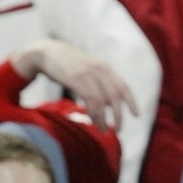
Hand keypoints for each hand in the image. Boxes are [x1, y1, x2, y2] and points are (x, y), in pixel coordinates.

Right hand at [11, 38, 137, 130]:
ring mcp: (87, 74)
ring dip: (103, 119)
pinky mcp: (75, 79)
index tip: (137, 115)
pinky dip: (93, 112)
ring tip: (103, 130)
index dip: (132, 102)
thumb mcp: (88, 69)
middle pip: (115, 97)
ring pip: (102, 101)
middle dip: (119, 116)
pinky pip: (89, 100)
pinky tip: (92, 119)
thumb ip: (100, 83)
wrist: (46, 52)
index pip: (124, 86)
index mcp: (105, 68)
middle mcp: (99, 70)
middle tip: (119, 130)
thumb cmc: (68, 65)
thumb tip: (109, 104)